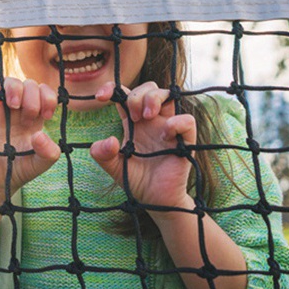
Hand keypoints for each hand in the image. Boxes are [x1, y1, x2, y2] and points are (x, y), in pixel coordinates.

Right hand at [0, 77, 60, 201]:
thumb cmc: (19, 170)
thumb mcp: (41, 164)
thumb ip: (49, 152)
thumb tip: (40, 134)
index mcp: (35, 116)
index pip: (44, 92)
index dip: (48, 97)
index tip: (45, 116)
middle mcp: (18, 109)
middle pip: (29, 84)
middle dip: (33, 96)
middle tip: (28, 118)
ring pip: (8, 82)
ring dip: (15, 88)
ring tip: (14, 105)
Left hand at [90, 81, 196, 213]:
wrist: (156, 201)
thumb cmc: (136, 180)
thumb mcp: (113, 167)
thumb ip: (102, 154)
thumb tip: (108, 140)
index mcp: (133, 123)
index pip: (125, 94)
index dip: (112, 88)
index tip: (101, 97)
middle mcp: (152, 121)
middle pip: (149, 88)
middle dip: (138, 95)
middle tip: (133, 117)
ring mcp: (169, 128)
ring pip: (168, 95)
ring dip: (154, 99)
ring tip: (145, 117)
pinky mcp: (184, 141)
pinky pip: (187, 120)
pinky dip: (176, 122)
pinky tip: (165, 134)